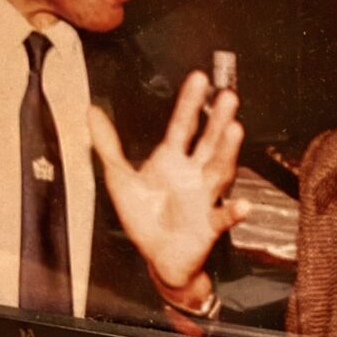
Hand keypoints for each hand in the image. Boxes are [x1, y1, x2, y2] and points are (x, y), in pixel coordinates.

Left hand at [88, 70, 249, 289]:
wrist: (159, 257)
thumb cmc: (146, 217)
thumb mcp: (120, 179)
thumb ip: (108, 146)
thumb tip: (93, 113)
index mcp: (173, 160)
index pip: (183, 125)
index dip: (189, 102)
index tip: (199, 79)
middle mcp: (194, 173)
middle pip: (208, 142)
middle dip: (217, 119)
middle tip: (227, 96)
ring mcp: (204, 197)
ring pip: (219, 171)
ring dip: (228, 152)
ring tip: (235, 131)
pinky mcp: (209, 224)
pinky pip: (223, 217)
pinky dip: (235, 212)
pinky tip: (243, 205)